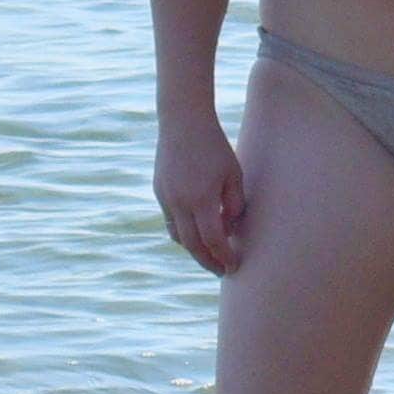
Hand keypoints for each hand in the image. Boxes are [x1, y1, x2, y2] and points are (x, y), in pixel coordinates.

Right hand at [155, 108, 246, 274]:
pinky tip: (197, 232)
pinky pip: (170, 221)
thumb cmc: (215, 146)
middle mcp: (179, 203)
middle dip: (207, 261)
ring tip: (210, 254)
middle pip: (192, 245)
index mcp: (201, 198)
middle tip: (222, 271)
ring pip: (178, 235)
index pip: (213, 240)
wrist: (183, 122)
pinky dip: (184, 232)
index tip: (234, 267)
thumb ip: (234, 204)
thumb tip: (230, 230)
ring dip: (193, 249)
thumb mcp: (233, 173)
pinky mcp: (159, 192)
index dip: (223, 256)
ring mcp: (166, 198)